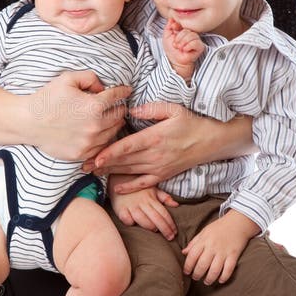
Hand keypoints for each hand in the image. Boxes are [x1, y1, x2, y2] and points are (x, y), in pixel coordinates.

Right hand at [27, 70, 131, 160]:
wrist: (27, 122)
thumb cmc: (46, 99)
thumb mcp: (67, 79)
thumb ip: (90, 78)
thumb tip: (103, 87)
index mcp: (94, 106)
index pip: (118, 97)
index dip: (123, 91)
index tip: (126, 90)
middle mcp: (95, 126)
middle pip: (119, 116)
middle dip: (119, 108)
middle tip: (115, 105)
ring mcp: (89, 142)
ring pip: (113, 132)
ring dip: (113, 124)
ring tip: (108, 118)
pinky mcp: (82, 154)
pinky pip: (102, 147)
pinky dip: (103, 139)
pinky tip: (97, 132)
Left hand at [83, 101, 197, 189]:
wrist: (212, 141)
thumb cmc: (192, 123)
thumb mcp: (174, 109)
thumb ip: (152, 108)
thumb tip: (132, 109)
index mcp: (155, 137)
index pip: (128, 146)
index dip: (110, 152)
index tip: (95, 156)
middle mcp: (155, 155)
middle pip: (124, 161)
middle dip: (102, 163)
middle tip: (83, 165)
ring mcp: (159, 167)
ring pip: (130, 171)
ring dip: (111, 172)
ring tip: (92, 173)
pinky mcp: (164, 175)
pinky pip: (144, 183)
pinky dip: (129, 186)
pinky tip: (116, 187)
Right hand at [109, 176, 178, 239]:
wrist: (119, 180)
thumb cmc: (138, 188)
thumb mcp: (153, 189)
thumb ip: (164, 198)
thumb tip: (177, 205)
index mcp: (151, 199)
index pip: (164, 213)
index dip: (170, 224)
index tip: (175, 232)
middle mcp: (142, 203)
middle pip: (156, 218)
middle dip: (165, 229)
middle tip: (170, 237)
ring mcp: (131, 206)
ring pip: (142, 219)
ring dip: (150, 226)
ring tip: (155, 230)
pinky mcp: (121, 209)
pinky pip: (126, 218)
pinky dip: (130, 222)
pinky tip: (134, 225)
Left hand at [163, 18, 203, 79]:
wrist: (174, 61)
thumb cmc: (171, 50)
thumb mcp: (166, 35)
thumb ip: (169, 25)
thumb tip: (172, 17)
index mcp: (184, 30)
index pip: (184, 22)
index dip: (178, 25)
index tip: (173, 29)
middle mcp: (191, 34)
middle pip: (187, 29)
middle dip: (179, 37)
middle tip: (175, 44)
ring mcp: (196, 40)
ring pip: (192, 35)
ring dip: (183, 42)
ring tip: (179, 47)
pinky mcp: (200, 47)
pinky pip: (196, 42)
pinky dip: (188, 46)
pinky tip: (184, 50)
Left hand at [182, 210, 260, 284]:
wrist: (238, 222)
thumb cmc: (219, 227)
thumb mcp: (204, 232)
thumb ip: (194, 243)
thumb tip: (184, 253)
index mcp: (204, 240)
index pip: (192, 256)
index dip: (187, 266)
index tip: (186, 272)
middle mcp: (213, 247)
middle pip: (202, 265)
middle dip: (197, 274)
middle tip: (195, 278)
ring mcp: (224, 251)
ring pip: (215, 270)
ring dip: (209, 279)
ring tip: (206, 282)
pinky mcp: (234, 255)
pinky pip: (229, 269)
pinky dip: (224, 277)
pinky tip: (220, 280)